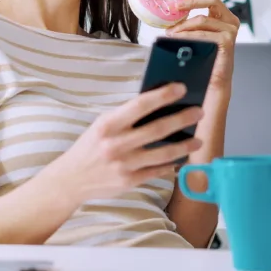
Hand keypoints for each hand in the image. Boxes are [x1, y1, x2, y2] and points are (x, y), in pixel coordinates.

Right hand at [47, 83, 203, 203]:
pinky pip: (157, 170)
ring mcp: (124, 165)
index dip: (163, 96)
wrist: (71, 179)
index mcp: (108, 124)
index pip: (140, 105)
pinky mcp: (129, 181)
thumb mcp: (102, 125)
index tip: (181, 88)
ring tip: (198, 139)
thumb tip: (158, 104)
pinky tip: (181, 157)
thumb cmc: (91, 147)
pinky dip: (171, 163)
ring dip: (184, 146)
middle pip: (157, 129)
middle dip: (182, 119)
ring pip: (162, 153)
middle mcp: (116, 144)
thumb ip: (126, 117)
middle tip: (199, 112)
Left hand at [166, 0, 240, 91]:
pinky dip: (188, 35)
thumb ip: (189, 22)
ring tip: (171, 32)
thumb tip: (169, 13)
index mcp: (222, 15)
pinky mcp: (227, 41)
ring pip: (202, 19)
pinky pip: (203, 34)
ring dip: (183, 25)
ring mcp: (230, 30)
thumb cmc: (205, 57)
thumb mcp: (196, 34)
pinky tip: (178, 38)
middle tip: (175, 7)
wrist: (214, 80)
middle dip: (191, 1)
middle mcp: (229, 20)